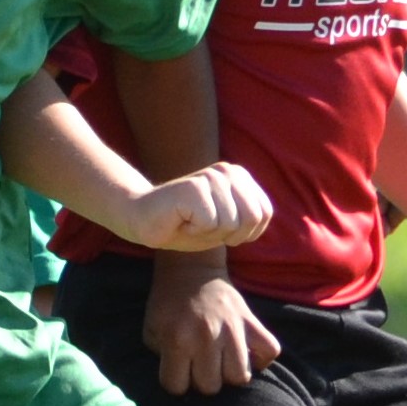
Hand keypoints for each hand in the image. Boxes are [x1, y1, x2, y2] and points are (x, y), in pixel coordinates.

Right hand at [117, 161, 271, 252]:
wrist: (142, 220)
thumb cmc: (184, 225)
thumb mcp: (224, 225)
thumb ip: (247, 218)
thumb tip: (261, 216)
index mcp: (239, 176)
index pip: (264, 213)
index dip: (245, 233)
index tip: (219, 228)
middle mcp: (227, 171)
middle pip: (253, 217)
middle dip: (229, 234)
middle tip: (203, 227)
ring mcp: (210, 177)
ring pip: (230, 223)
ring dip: (208, 233)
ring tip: (189, 222)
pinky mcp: (194, 187)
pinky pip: (209, 223)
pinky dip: (193, 231)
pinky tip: (179, 221)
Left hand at [145, 252, 279, 394]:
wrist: (190, 269)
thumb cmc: (168, 303)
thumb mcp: (151, 330)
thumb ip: (162, 357)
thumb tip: (181, 381)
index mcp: (177, 339)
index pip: (176, 387)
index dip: (174, 381)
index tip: (176, 370)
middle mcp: (207, 337)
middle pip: (210, 387)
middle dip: (203, 380)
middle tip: (200, 364)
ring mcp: (233, 330)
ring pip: (240, 377)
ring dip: (230, 374)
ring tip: (222, 362)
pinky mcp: (252, 322)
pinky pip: (270, 351)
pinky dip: (261, 358)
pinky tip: (246, 354)